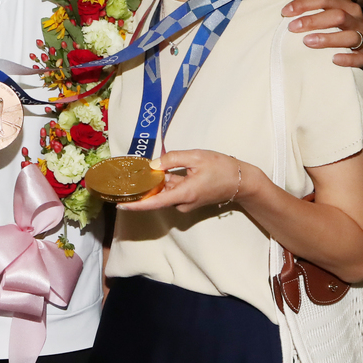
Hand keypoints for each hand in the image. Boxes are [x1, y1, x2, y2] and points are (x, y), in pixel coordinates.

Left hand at [119, 149, 251, 213]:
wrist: (242, 181)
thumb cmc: (221, 168)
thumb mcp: (196, 157)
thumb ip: (172, 159)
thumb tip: (153, 165)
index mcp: (184, 194)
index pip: (154, 203)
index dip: (136, 205)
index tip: (120, 205)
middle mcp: (183, 203)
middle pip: (157, 196)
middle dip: (143, 187)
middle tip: (126, 177)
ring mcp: (187, 203)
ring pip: (165, 192)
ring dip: (155, 183)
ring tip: (143, 169)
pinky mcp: (190, 200)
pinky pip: (173, 192)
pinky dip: (165, 183)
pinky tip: (160, 171)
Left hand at [281, 0, 362, 67]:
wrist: (358, 50)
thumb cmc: (337, 28)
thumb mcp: (328, 11)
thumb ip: (316, 1)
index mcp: (346, 7)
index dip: (304, 4)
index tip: (285, 12)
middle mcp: (356, 21)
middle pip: (337, 16)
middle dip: (313, 20)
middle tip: (292, 27)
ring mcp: (362, 39)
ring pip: (349, 36)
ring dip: (327, 38)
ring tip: (307, 42)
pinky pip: (359, 58)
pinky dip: (347, 58)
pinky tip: (334, 59)